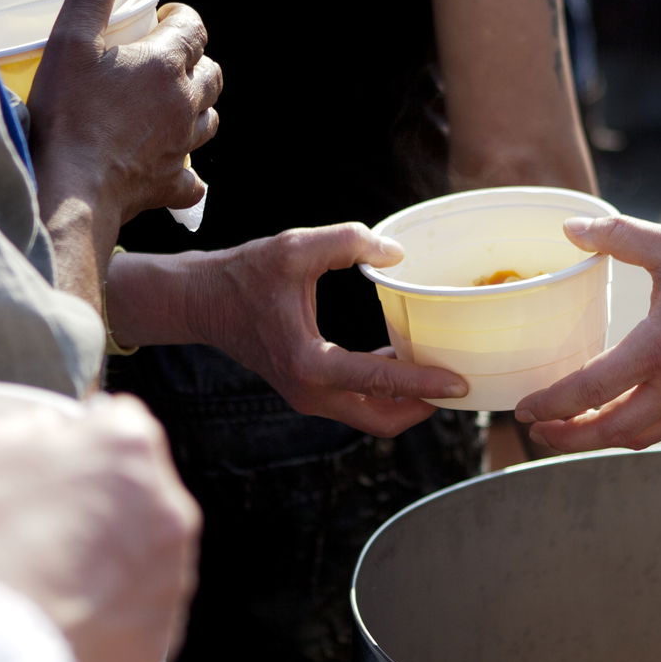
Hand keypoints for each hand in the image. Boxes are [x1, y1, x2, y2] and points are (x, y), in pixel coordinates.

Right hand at [0, 397, 199, 661]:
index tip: (59, 468)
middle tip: (50, 530)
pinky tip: (66, 616)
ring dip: (111, 559)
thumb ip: (37, 426)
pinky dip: (110, 613)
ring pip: (144, 554)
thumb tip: (56, 434)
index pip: (120, 423)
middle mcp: (169, 507)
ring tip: (54, 580)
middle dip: (104, 504)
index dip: (84, 444)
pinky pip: (137, 612)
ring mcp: (173, 576)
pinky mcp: (162, 634)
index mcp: (130, 447)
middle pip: (141, 491)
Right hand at [29, 0, 220, 222]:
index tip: (163, 19)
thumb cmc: (69, 111)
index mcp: (167, 63)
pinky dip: (185, 170)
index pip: (194, 28)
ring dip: (194, 109)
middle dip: (196, 62)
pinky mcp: (170, 183)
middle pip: (211, 74)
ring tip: (168, 106)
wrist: (72, 186)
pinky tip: (169, 167)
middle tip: (165, 60)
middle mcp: (185, 103)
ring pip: (208, 120)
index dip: (182, 19)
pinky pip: (191, 178)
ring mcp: (182, 146)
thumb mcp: (70, 39)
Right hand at [189, 224, 470, 436]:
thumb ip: (348, 242)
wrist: (200, 301)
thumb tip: (397, 253)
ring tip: (438, 370)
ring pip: (370, 416)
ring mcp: (306, 396)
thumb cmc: (244, 274)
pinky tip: (400, 356)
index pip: (380, 381)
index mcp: (310, 363)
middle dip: (424, 407)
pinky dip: (383, 390)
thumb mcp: (296, 247)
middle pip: (382, 419)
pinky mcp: (305, 390)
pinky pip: (355, 401)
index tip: (460, 384)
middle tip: (459, 384)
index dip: (425, 383)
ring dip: (405, 401)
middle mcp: (309, 391)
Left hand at [514, 217, 660, 450]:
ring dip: (598, 439)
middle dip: (567, 437)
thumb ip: (619, 236)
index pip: (593, 389)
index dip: (553, 403)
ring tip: (568, 431)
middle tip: (534, 432)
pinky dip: (630, 430)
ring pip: (638, 436)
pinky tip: (617, 414)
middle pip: (610, 431)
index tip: (524, 408)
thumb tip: (570, 227)